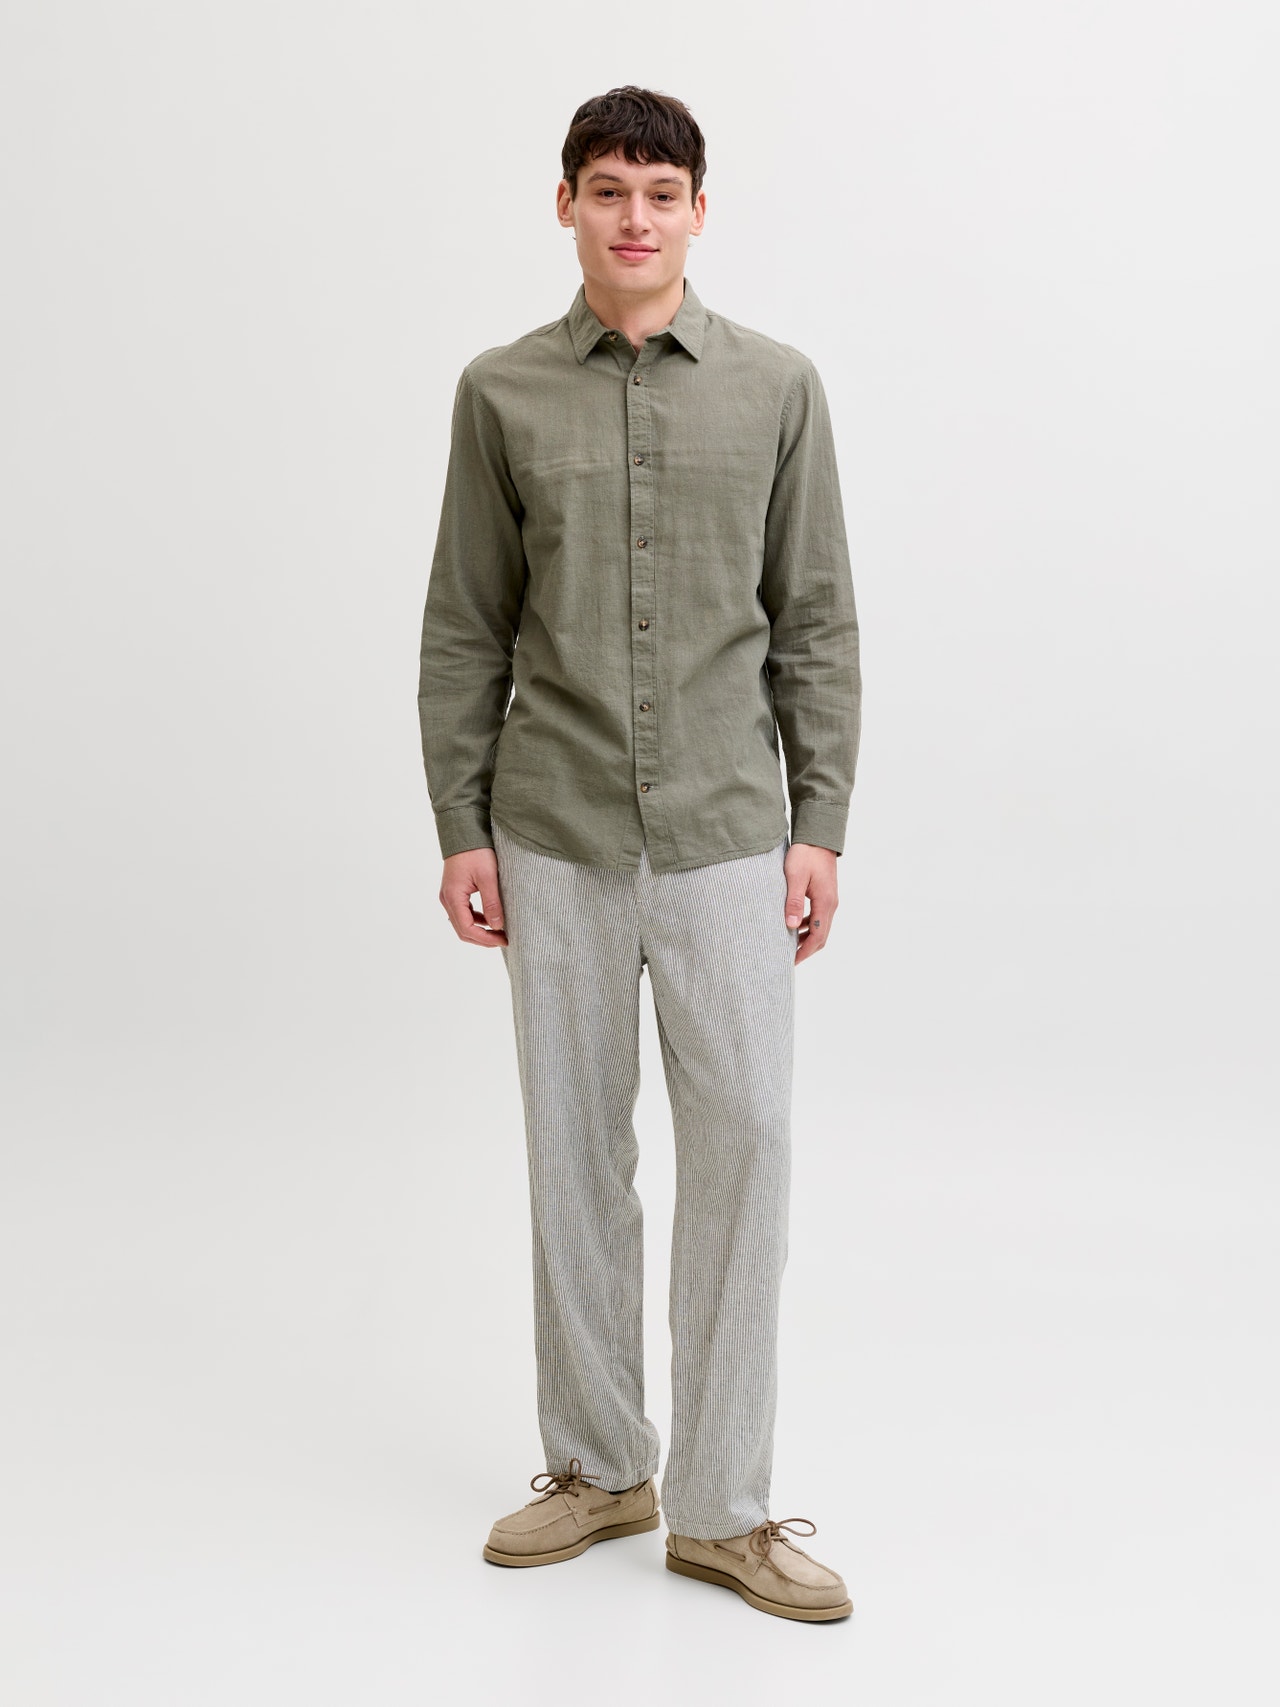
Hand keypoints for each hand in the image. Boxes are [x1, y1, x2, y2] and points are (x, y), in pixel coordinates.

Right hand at [439, 846, 507, 947]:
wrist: (464, 831)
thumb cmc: (476, 851)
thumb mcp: (488, 877)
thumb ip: (492, 902)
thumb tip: (497, 926)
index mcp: (453, 897)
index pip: (467, 929)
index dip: (486, 939)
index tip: (504, 939)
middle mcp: (447, 899)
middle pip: (462, 930)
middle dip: (483, 939)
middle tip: (504, 939)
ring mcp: (448, 896)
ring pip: (462, 923)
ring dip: (480, 930)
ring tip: (500, 931)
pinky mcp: (454, 891)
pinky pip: (463, 913)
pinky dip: (477, 920)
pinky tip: (491, 918)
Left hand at [784, 843, 838, 965]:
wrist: (818, 836)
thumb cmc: (805, 854)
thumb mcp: (795, 877)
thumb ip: (794, 902)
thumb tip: (791, 926)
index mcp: (825, 903)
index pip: (818, 936)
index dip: (805, 952)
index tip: (790, 961)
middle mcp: (831, 904)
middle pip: (821, 936)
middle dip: (806, 950)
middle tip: (788, 959)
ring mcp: (830, 899)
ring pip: (820, 927)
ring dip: (807, 938)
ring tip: (789, 945)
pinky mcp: (825, 894)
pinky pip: (818, 917)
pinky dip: (808, 926)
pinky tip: (795, 925)